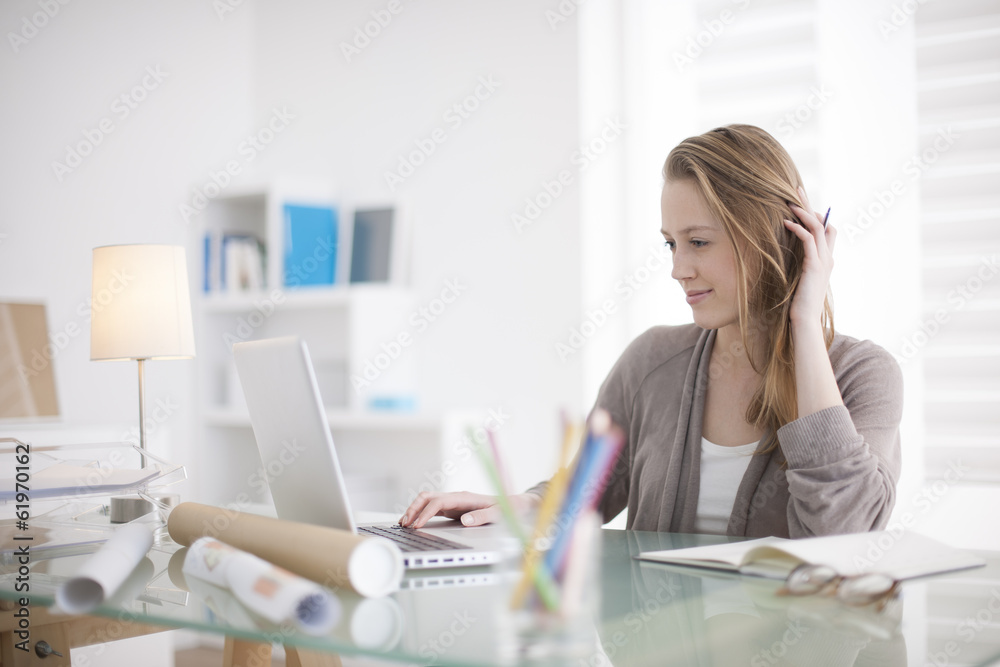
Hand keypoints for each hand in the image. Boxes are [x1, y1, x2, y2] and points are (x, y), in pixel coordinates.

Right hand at [399, 491, 539, 528]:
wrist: (513, 504)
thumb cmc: (506, 508)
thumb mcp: (498, 513)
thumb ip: (482, 516)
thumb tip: (465, 520)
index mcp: (464, 497)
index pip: (438, 502)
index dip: (425, 513)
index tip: (417, 526)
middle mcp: (456, 497)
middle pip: (427, 497)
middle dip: (413, 509)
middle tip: (404, 524)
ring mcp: (453, 502)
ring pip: (427, 500)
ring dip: (414, 509)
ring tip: (403, 523)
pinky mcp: (452, 508)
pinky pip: (432, 508)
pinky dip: (420, 513)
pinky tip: (414, 522)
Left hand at [783, 186, 835, 325]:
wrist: (805, 320)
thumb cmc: (799, 303)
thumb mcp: (799, 280)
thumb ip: (798, 267)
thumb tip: (786, 257)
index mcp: (825, 260)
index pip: (827, 230)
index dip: (817, 215)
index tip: (800, 205)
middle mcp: (827, 257)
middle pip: (823, 222)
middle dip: (810, 205)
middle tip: (797, 189)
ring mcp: (823, 261)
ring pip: (817, 227)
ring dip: (803, 212)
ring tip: (790, 202)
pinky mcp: (814, 266)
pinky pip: (809, 240)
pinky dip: (798, 228)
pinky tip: (786, 223)